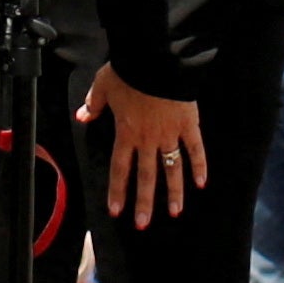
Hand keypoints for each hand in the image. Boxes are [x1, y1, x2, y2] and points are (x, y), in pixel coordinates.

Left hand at [83, 64, 203, 225]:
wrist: (156, 59)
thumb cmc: (128, 71)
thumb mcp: (103, 85)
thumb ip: (93, 104)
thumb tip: (81, 116)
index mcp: (126, 132)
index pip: (120, 169)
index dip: (118, 191)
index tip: (117, 211)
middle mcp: (148, 139)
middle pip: (146, 176)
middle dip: (144, 202)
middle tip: (143, 224)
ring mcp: (170, 134)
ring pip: (172, 168)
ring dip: (174, 192)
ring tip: (175, 212)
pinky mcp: (188, 124)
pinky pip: (195, 149)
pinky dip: (200, 166)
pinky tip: (202, 183)